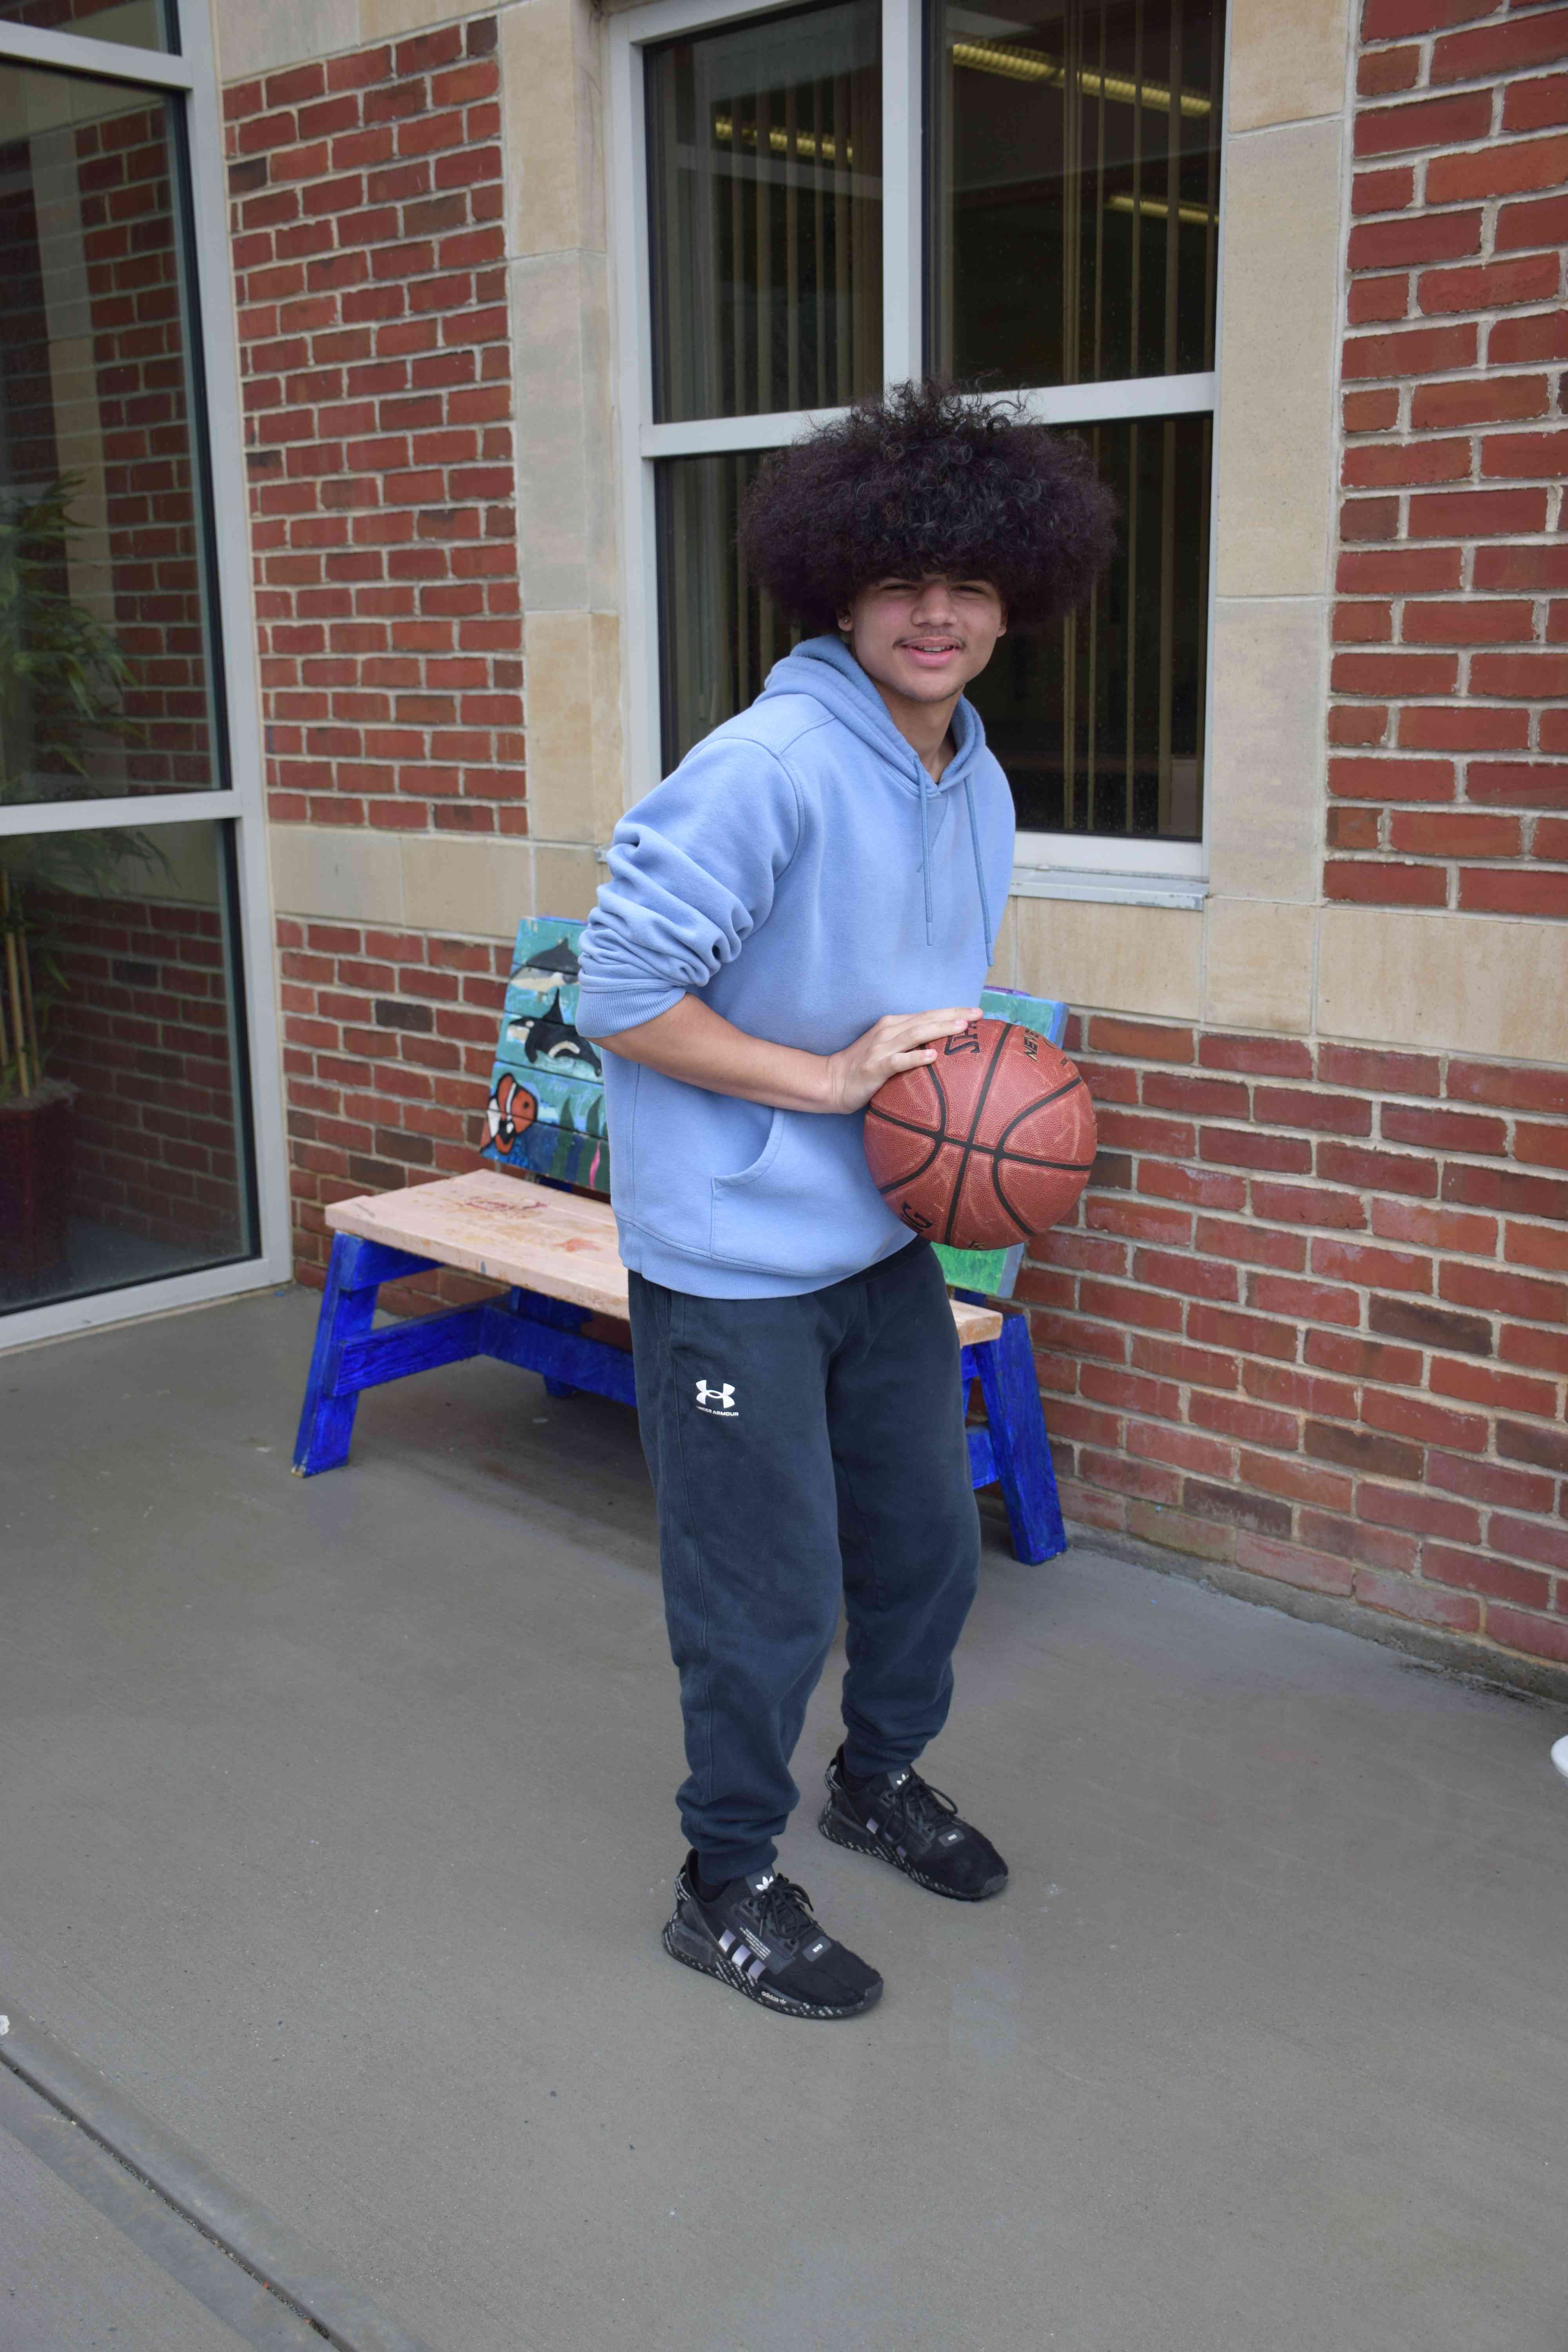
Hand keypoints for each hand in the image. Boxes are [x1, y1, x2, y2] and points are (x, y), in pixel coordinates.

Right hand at [823, 1008, 981, 1114]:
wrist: (831, 1081)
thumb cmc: (863, 1067)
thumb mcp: (886, 1048)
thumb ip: (908, 1042)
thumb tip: (940, 1045)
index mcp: (892, 1024)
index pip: (927, 1015)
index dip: (952, 1012)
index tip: (975, 1012)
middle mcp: (888, 1031)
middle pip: (925, 1019)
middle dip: (953, 1016)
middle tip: (977, 1015)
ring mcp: (880, 1049)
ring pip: (915, 1035)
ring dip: (939, 1029)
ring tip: (961, 1028)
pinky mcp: (875, 1067)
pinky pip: (898, 1061)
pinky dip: (915, 1057)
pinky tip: (932, 1056)